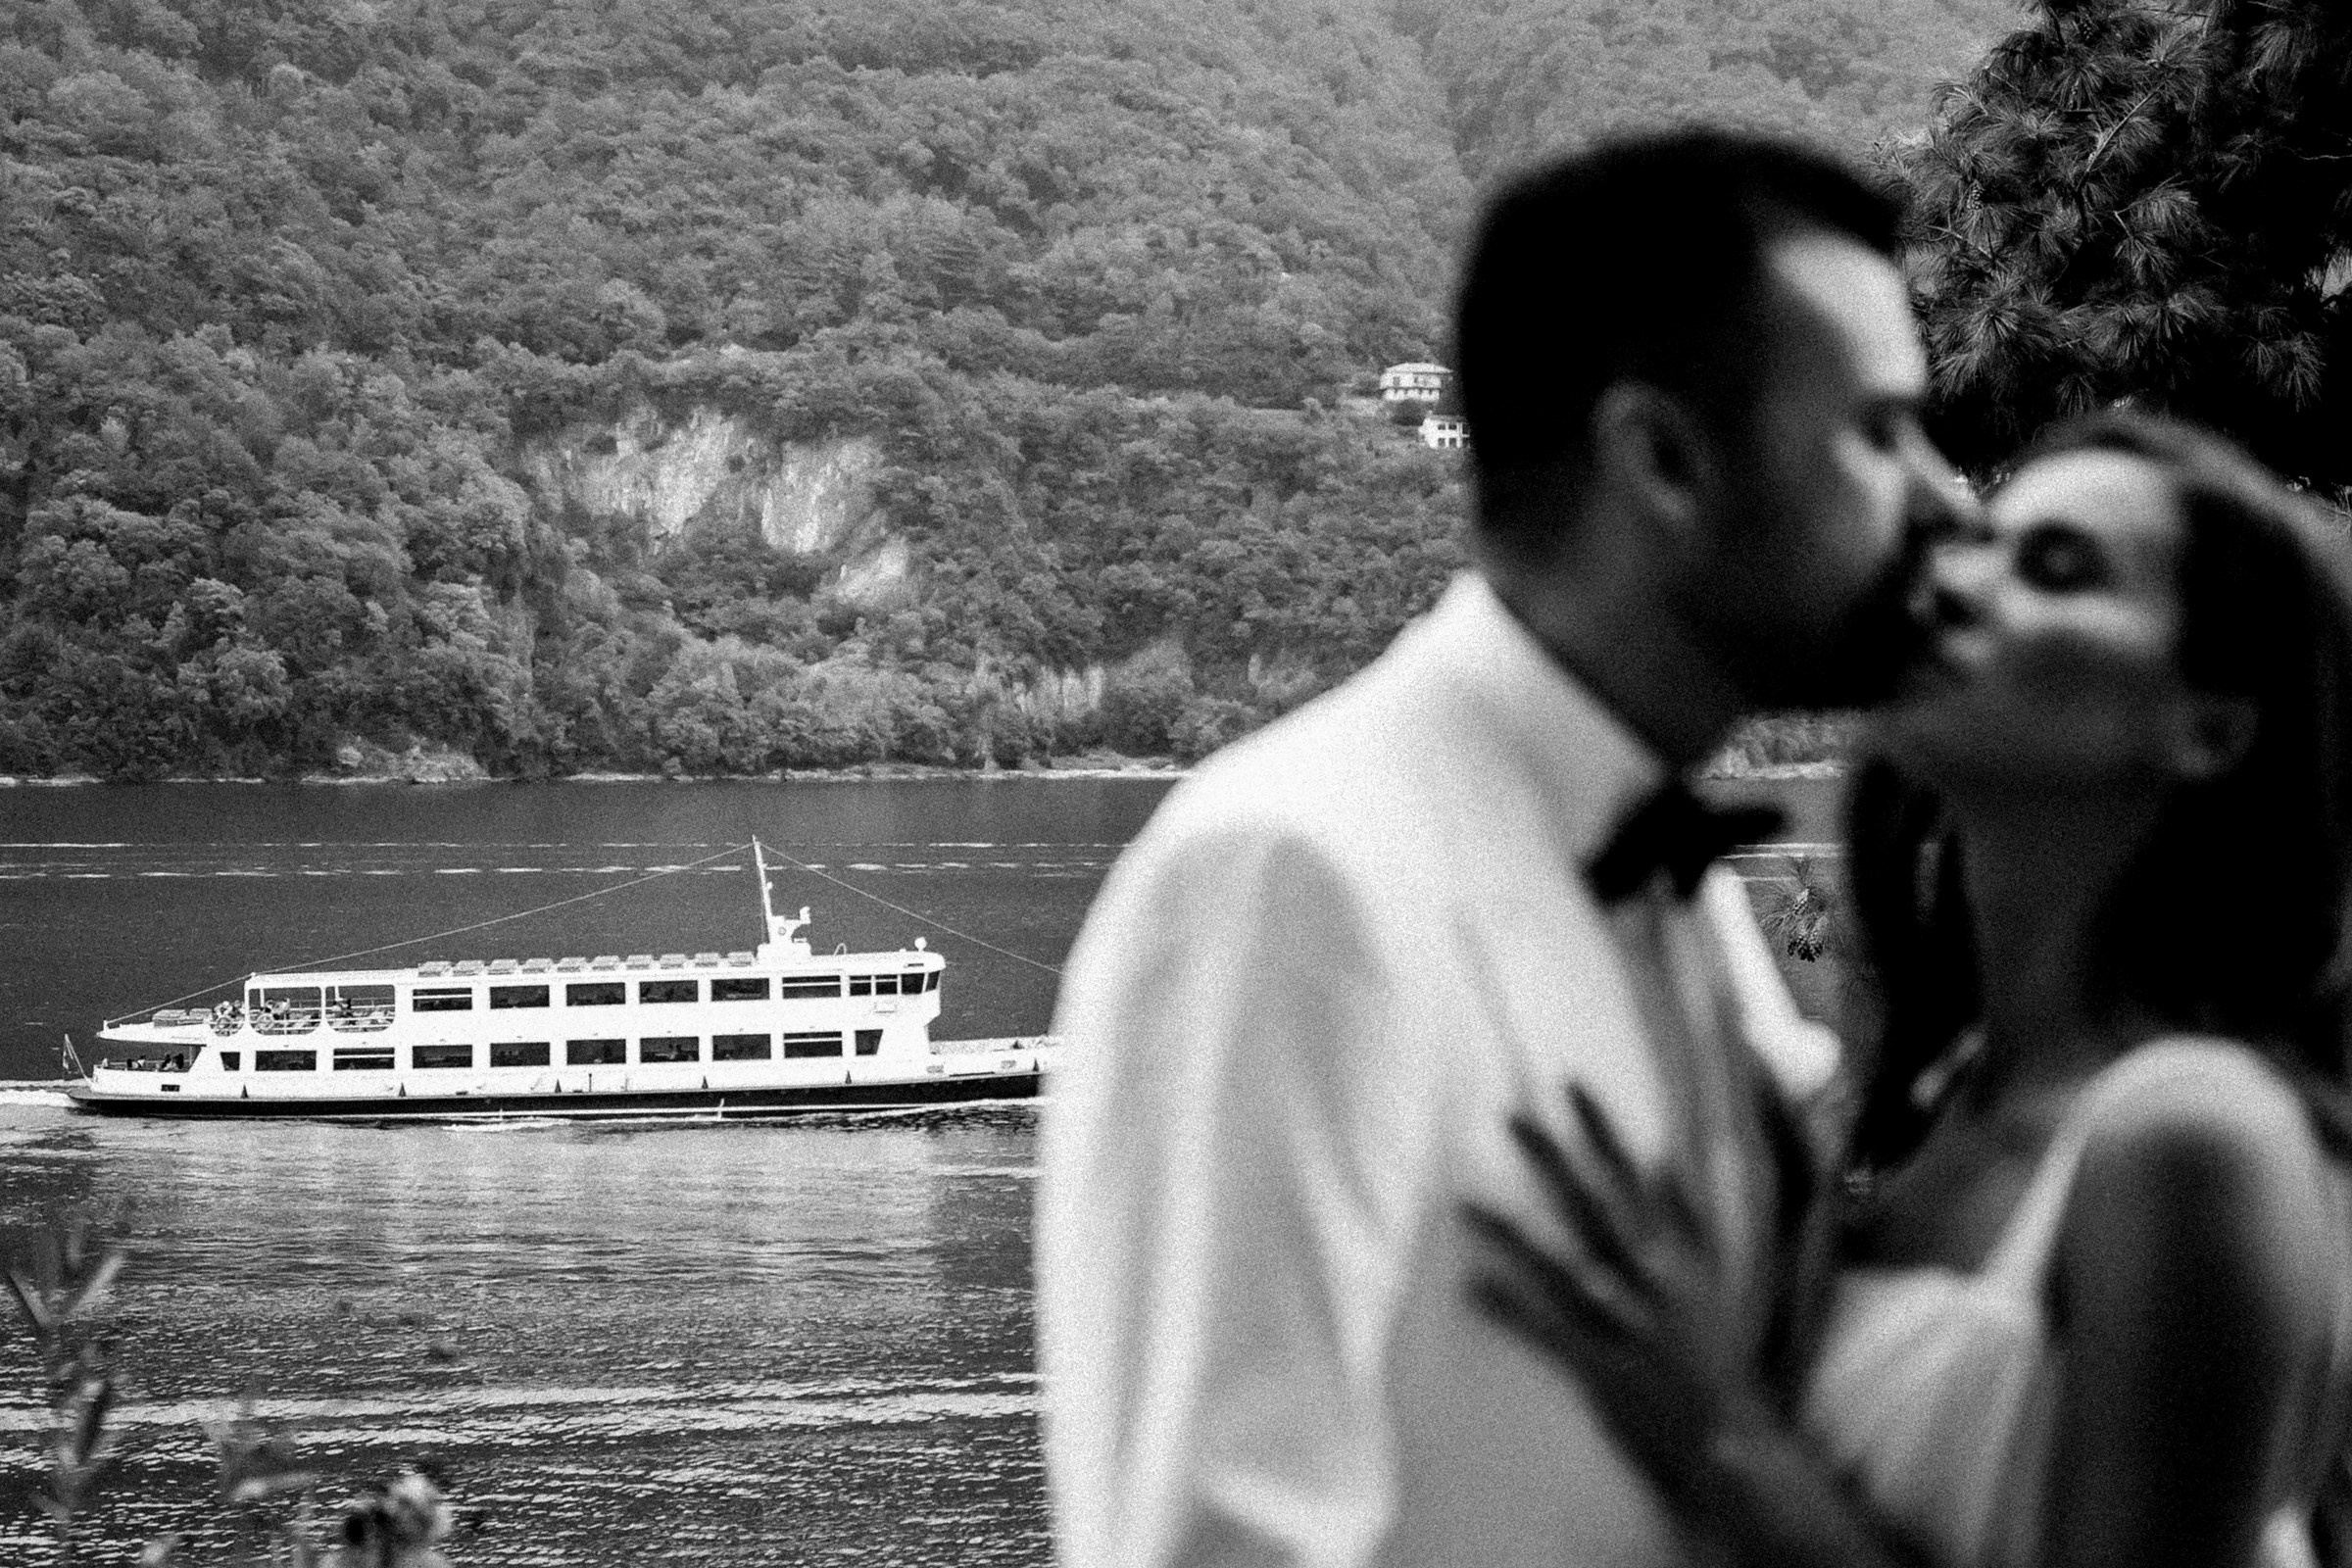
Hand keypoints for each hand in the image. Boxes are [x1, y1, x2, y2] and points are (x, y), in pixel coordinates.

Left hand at [1464, 1084, 1738, 1506]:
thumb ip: (1690, 1219)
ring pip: (1556, 1268)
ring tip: (1463, 1205)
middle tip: (1508, 1117)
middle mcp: (1649, 1282)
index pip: (1634, 1178)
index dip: (1600, 1131)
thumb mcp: (1719, 1279)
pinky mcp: (1599, 1368)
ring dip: (1508, 1235)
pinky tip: (1468, 1286)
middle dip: (1549, 1162)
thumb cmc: (1724, 1358)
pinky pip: (1544, 1332)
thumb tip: (1665, 1159)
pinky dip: (1507, 1310)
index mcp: (1679, 1255)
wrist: (1734, 1443)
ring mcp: (1621, 1326)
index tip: (1568, 1086)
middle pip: (1590, 1210)